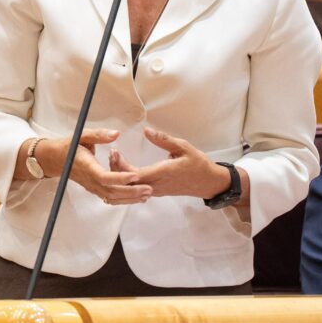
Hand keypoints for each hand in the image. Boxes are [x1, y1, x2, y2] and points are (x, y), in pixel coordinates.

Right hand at [39, 128, 150, 205]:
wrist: (56, 159)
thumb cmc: (69, 146)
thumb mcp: (82, 135)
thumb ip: (99, 135)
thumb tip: (116, 134)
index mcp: (86, 166)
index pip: (104, 176)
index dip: (120, 178)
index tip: (135, 175)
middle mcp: (89, 180)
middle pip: (111, 191)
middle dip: (131, 192)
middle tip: (148, 188)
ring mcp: (92, 187)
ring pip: (112, 198)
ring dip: (130, 198)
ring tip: (147, 194)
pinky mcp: (95, 189)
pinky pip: (110, 198)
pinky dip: (124, 199)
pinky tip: (137, 197)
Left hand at [109, 127, 231, 199]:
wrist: (209, 182)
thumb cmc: (198, 164)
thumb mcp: (184, 147)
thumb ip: (164, 140)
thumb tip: (147, 131)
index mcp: (163, 173)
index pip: (136, 174)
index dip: (122, 166)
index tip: (115, 152)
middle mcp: (157, 185)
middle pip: (130, 184)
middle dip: (117, 170)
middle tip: (112, 153)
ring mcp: (157, 191)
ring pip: (133, 189)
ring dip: (121, 177)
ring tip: (115, 160)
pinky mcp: (158, 192)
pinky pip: (138, 191)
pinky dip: (128, 182)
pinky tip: (122, 172)